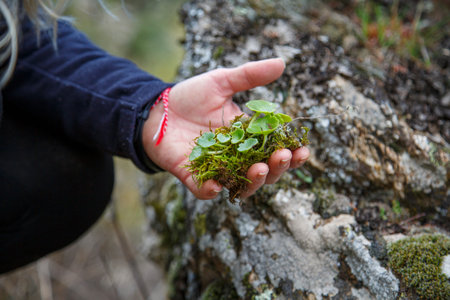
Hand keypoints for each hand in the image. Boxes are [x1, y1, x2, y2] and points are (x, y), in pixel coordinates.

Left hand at [143, 58, 309, 198]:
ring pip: (242, 186)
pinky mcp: (193, 176)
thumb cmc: (191, 97)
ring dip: (254, 182)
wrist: (157, 108)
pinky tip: (217, 186)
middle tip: (283, 156)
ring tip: (260, 168)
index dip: (292, 154)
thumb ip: (249, 76)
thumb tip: (281, 63)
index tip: (303, 149)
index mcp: (248, 139)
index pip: (275, 150)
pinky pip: (205, 191)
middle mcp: (237, 159)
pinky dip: (211, 191)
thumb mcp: (222, 82)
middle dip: (278, 168)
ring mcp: (216, 170)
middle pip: (265, 173)